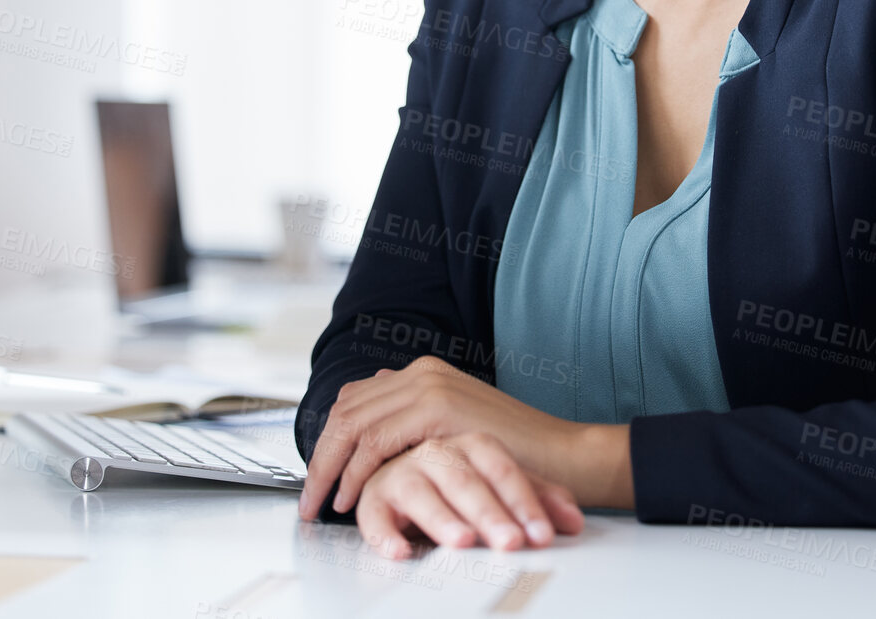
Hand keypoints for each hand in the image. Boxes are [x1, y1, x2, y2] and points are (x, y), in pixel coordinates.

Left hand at [299, 355, 580, 517]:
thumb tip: (374, 445)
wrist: (565, 456)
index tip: (320, 477)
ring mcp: (429, 384)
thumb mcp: (456, 436)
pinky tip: (352, 497)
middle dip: (321, 455)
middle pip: (346, 408)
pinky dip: (357, 471)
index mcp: (425, 373)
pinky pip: (376, 440)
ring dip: (330, 467)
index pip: (356, 400)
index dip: (330, 440)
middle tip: (310, 497)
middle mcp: (421, 371)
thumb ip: (418, 430)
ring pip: (352, 422)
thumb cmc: (517, 456)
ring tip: (322, 504)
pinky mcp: (436, 408)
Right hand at [354, 432, 584, 559]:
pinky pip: (373, 513)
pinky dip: (384, 533)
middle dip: (489, 514)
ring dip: (441, 518)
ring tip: (463, 542)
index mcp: (472, 444)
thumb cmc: (461, 481)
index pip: (501, 469)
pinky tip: (402, 552)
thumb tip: (574, 521)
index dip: (524, 501)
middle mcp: (437, 452)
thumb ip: (538, 499)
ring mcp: (403, 471)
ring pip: (420, 490)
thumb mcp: (504, 487)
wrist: (412, 470)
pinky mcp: (374, 496)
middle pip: (464, 479)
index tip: (541, 534)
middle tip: (510, 541)